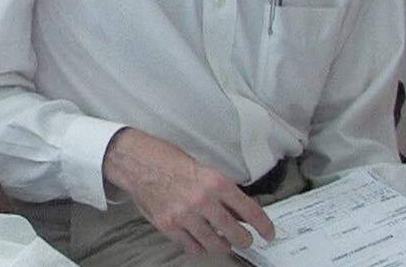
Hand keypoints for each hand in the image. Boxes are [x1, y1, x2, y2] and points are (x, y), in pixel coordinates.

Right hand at [103, 128, 274, 255]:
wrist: (136, 161)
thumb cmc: (168, 160)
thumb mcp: (202, 168)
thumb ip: (220, 190)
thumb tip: (239, 211)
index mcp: (216, 182)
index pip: (250, 211)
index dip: (264, 226)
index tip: (269, 233)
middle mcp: (203, 201)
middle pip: (236, 235)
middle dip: (244, 240)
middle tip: (244, 239)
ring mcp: (185, 216)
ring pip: (215, 245)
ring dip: (222, 246)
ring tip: (221, 241)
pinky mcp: (168, 226)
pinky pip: (192, 247)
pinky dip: (198, 246)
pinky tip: (198, 239)